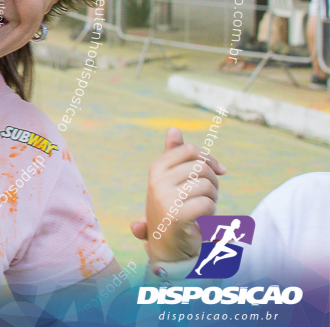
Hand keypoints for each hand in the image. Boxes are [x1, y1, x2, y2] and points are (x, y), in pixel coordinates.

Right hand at [130, 127, 226, 262]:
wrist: (166, 246)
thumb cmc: (172, 209)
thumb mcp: (171, 180)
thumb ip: (173, 156)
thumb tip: (174, 128)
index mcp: (156, 168)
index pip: (190, 151)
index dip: (209, 160)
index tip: (219, 172)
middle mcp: (157, 181)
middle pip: (201, 167)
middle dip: (213, 181)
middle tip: (209, 196)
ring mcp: (164, 198)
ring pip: (206, 186)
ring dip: (212, 199)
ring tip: (203, 209)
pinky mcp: (176, 215)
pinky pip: (207, 204)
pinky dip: (211, 214)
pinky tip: (202, 221)